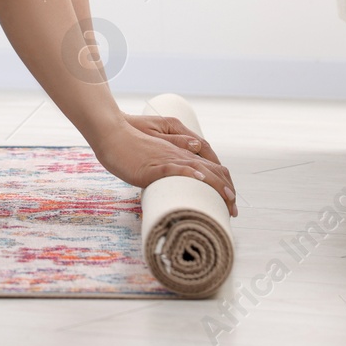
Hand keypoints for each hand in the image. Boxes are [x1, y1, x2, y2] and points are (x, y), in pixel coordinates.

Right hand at [91, 117, 237, 216]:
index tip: (229, 201)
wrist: (112, 136)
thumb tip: (189, 176)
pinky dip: (190, 174)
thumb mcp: (156, 155)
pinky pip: (175, 169)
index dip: (224, 183)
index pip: (211, 167)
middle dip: (227, 190)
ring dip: (217, 186)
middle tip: (233, 210)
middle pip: (212, 170)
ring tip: (229, 201)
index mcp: (180, 154)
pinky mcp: (154, 166)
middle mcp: (179, 155)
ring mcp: (168, 159)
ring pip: (200, 170)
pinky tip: (200, 181)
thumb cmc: (131, 148)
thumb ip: (171, 163)